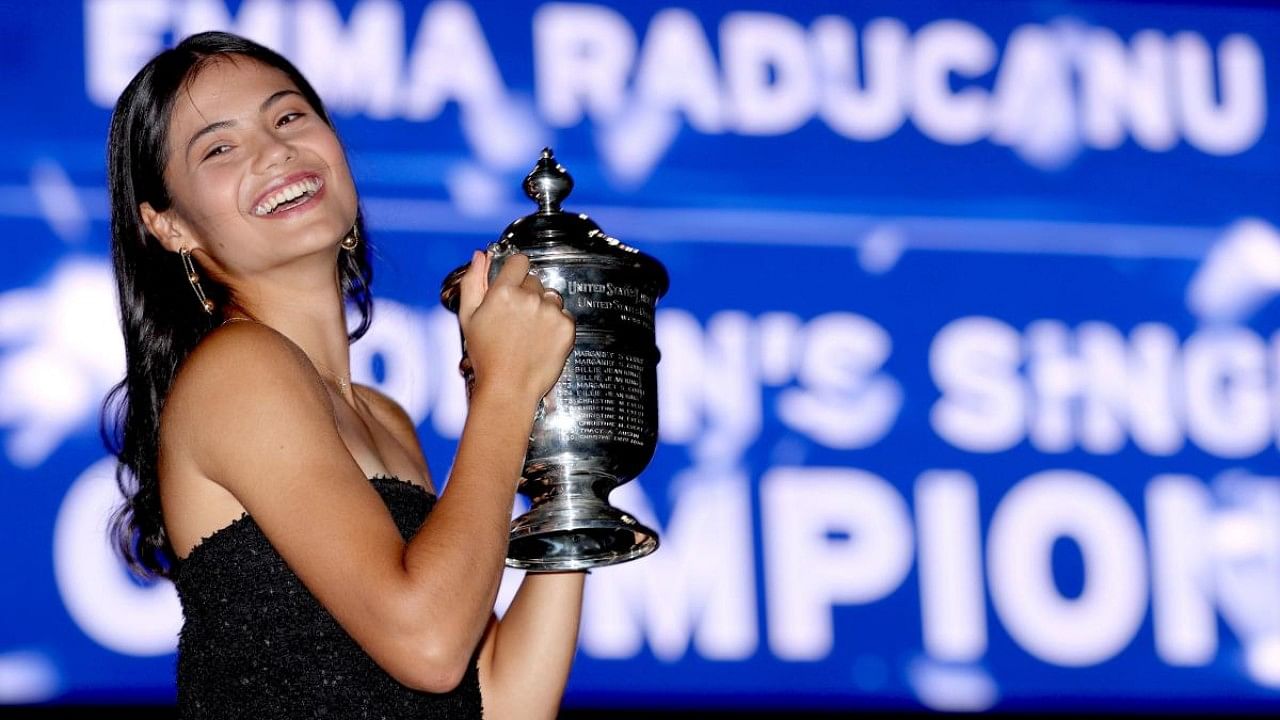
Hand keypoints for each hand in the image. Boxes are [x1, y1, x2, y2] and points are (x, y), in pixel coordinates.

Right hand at [456, 251, 574, 407]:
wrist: (508, 389)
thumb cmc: (486, 356)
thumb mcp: (468, 317)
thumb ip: (473, 282)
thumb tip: (480, 256)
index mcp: (503, 292)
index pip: (520, 261)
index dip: (516, 272)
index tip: (514, 283)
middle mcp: (529, 298)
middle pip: (535, 281)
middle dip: (527, 294)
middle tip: (516, 320)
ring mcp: (550, 312)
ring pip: (551, 298)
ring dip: (543, 309)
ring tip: (529, 333)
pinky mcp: (566, 328)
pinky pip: (564, 315)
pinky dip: (556, 326)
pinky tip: (541, 341)